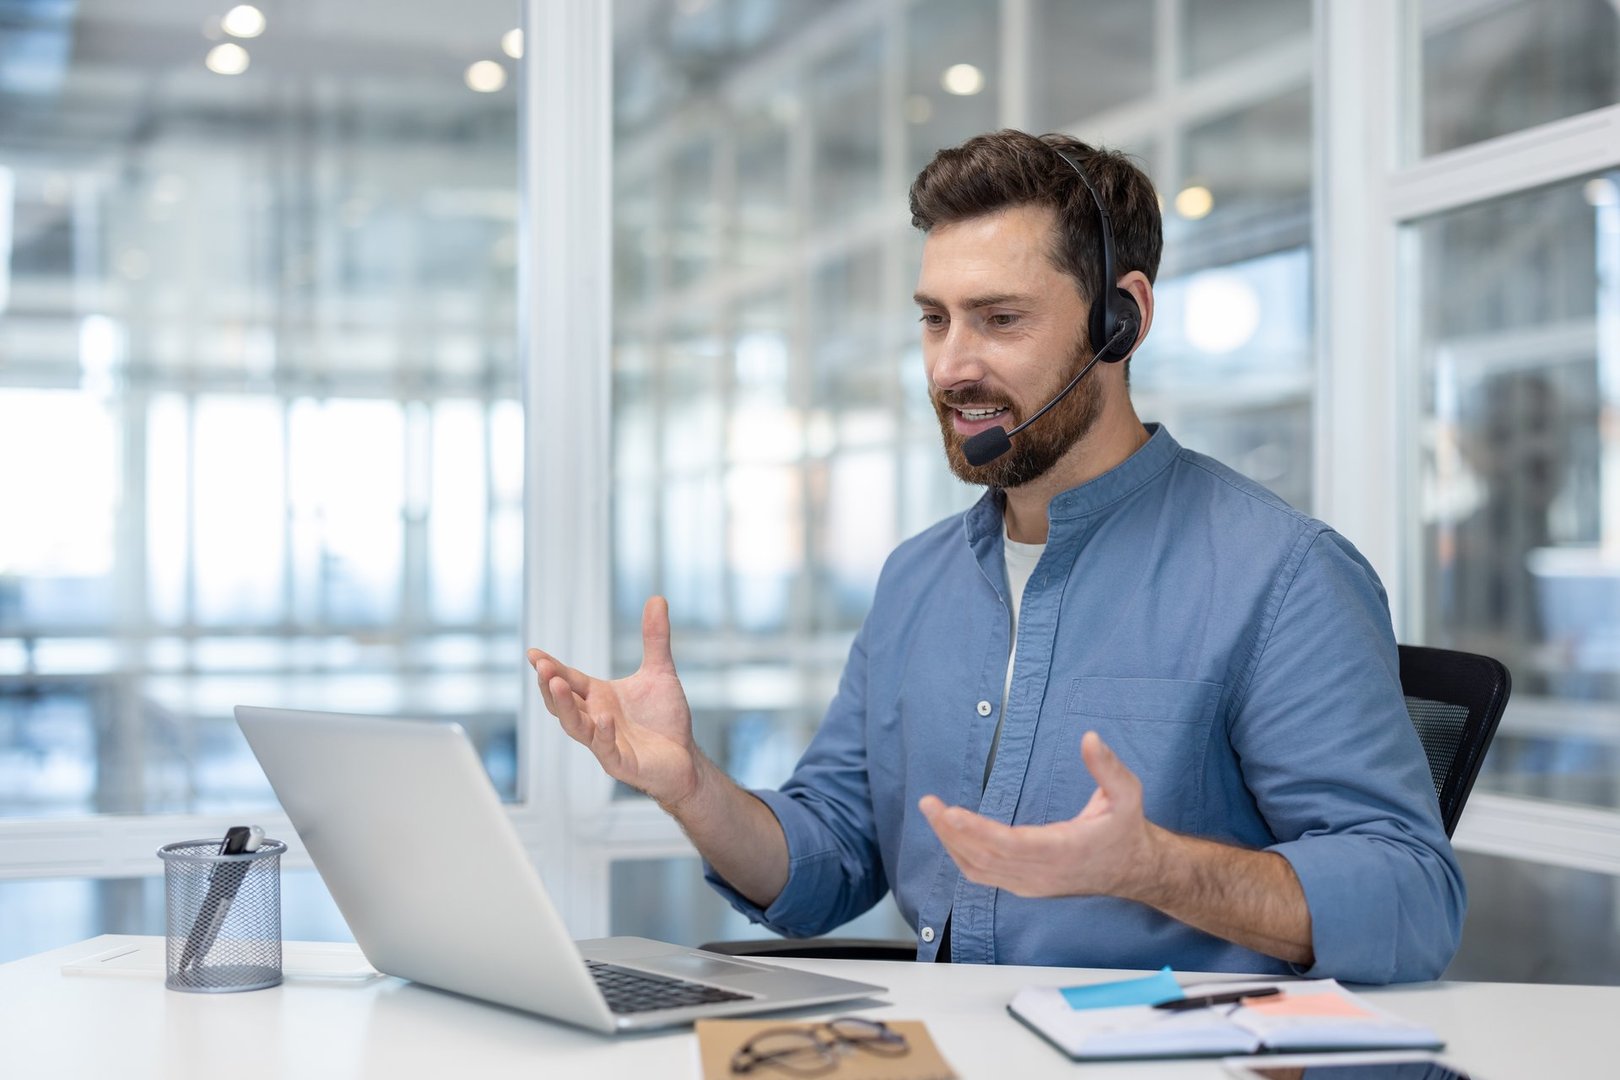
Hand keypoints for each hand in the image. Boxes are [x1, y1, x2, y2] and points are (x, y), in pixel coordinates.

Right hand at [527, 596, 704, 808]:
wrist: (685, 756)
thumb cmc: (665, 719)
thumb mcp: (660, 672)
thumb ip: (655, 638)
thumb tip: (657, 598)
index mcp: (597, 697)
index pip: (568, 679)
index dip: (550, 667)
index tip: (532, 653)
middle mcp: (595, 719)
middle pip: (563, 703)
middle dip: (551, 685)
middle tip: (542, 667)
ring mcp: (605, 743)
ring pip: (575, 726)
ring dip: (565, 707)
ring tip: (559, 686)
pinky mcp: (621, 763)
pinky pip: (606, 749)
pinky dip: (604, 734)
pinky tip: (604, 718)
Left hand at [918, 731, 1161, 899]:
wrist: (1134, 869)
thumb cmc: (1125, 828)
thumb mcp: (1127, 793)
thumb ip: (1108, 767)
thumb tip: (1089, 737)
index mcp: (1064, 850)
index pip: (1010, 844)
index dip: (977, 830)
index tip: (951, 812)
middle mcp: (1042, 873)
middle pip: (985, 857)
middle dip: (952, 831)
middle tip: (929, 804)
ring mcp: (1031, 884)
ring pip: (979, 869)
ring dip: (952, 843)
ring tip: (934, 815)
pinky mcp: (1025, 887)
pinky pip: (985, 875)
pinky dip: (962, 857)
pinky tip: (951, 835)